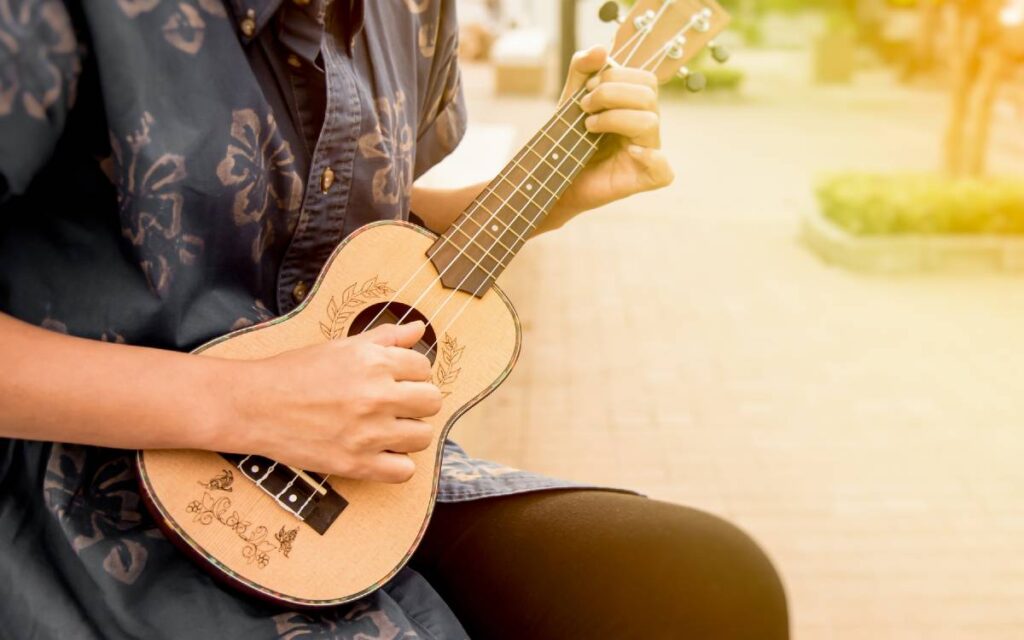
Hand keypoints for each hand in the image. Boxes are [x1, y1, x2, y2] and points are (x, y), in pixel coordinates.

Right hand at [229, 321, 441, 482]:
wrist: (254, 405)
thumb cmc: (295, 372)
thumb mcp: (341, 346)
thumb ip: (386, 337)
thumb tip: (419, 328)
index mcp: (374, 362)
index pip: (424, 368)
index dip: (410, 374)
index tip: (394, 380)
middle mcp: (376, 396)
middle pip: (432, 401)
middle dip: (416, 402)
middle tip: (394, 405)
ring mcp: (368, 432)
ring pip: (423, 436)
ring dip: (409, 433)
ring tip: (387, 428)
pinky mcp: (356, 464)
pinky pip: (404, 471)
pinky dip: (396, 465)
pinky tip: (380, 452)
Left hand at [542, 46, 673, 231]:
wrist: (553, 178)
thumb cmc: (567, 140)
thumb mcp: (570, 97)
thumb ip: (582, 68)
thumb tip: (603, 49)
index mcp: (636, 107)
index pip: (645, 79)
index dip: (616, 76)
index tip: (587, 88)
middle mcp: (646, 127)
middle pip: (649, 96)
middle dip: (611, 93)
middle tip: (584, 107)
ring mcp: (647, 153)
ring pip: (650, 122)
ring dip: (615, 118)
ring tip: (589, 127)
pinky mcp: (642, 179)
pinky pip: (664, 170)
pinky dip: (650, 158)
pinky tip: (628, 152)